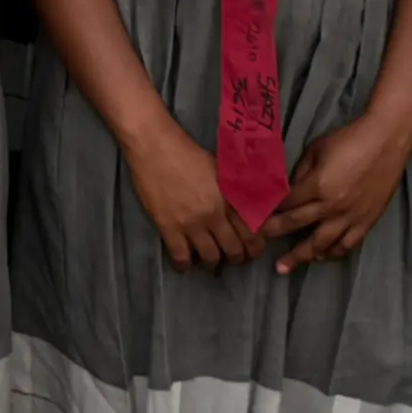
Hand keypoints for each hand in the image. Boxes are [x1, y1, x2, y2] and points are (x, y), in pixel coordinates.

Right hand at [117, 121, 258, 269]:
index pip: (252, 232)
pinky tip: (186, 263)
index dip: (256, 247)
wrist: (155, 147)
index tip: (253, 250)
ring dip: (213, 262)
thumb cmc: (189, 154)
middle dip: (238, 258)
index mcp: (229, 198)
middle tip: (234, 258)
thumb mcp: (221, 169)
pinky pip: (181, 258)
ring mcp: (190, 223)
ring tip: (210, 259)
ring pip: (210, 258)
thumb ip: (237, 190)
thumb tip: (256, 204)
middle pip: (233, 250)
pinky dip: (185, 265)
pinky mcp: (168, 228)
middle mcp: (213, 214)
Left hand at [264, 106, 411, 270]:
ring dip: (301, 255)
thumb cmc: (349, 139)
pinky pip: (348, 244)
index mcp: (316, 185)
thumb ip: (301, 173)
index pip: (286, 204)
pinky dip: (333, 252)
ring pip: (321, 243)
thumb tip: (288, 190)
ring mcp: (350, 216)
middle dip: (273, 234)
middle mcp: (331, 206)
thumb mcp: (316, 149)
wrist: (387, 140)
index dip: (268, 211)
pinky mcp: (367, 221)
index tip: (253, 218)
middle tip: (256, 245)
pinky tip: (322, 256)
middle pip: (296, 225)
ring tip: (284, 266)